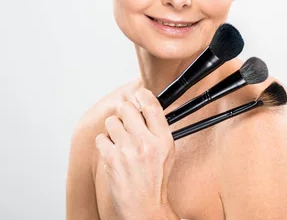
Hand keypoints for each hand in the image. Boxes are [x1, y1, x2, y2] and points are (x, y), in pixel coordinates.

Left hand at [95, 88, 175, 219]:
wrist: (145, 207)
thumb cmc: (156, 180)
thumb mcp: (167, 152)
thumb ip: (158, 130)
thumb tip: (145, 108)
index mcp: (164, 139)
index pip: (152, 106)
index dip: (142, 96)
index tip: (138, 96)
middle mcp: (147, 142)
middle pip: (128, 108)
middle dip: (124, 112)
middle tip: (125, 120)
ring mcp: (128, 150)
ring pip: (111, 122)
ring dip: (113, 129)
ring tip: (119, 140)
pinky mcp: (112, 159)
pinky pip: (101, 138)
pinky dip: (104, 143)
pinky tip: (112, 151)